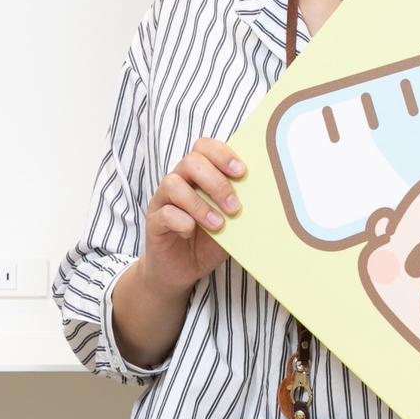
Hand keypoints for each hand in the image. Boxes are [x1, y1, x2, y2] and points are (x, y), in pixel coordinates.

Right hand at [140, 137, 243, 296]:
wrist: (183, 270)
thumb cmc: (208, 241)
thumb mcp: (230, 222)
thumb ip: (239, 205)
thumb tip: (265, 196)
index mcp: (197, 175)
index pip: (204, 147)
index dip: (222, 154)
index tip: (241, 171)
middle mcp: (178, 181)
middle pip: (190, 161)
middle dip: (216, 181)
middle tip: (233, 206)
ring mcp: (163, 201)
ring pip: (173, 184)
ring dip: (199, 204)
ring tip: (218, 224)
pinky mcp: (154, 222)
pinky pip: (165, 213)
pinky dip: (182, 222)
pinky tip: (191, 233)